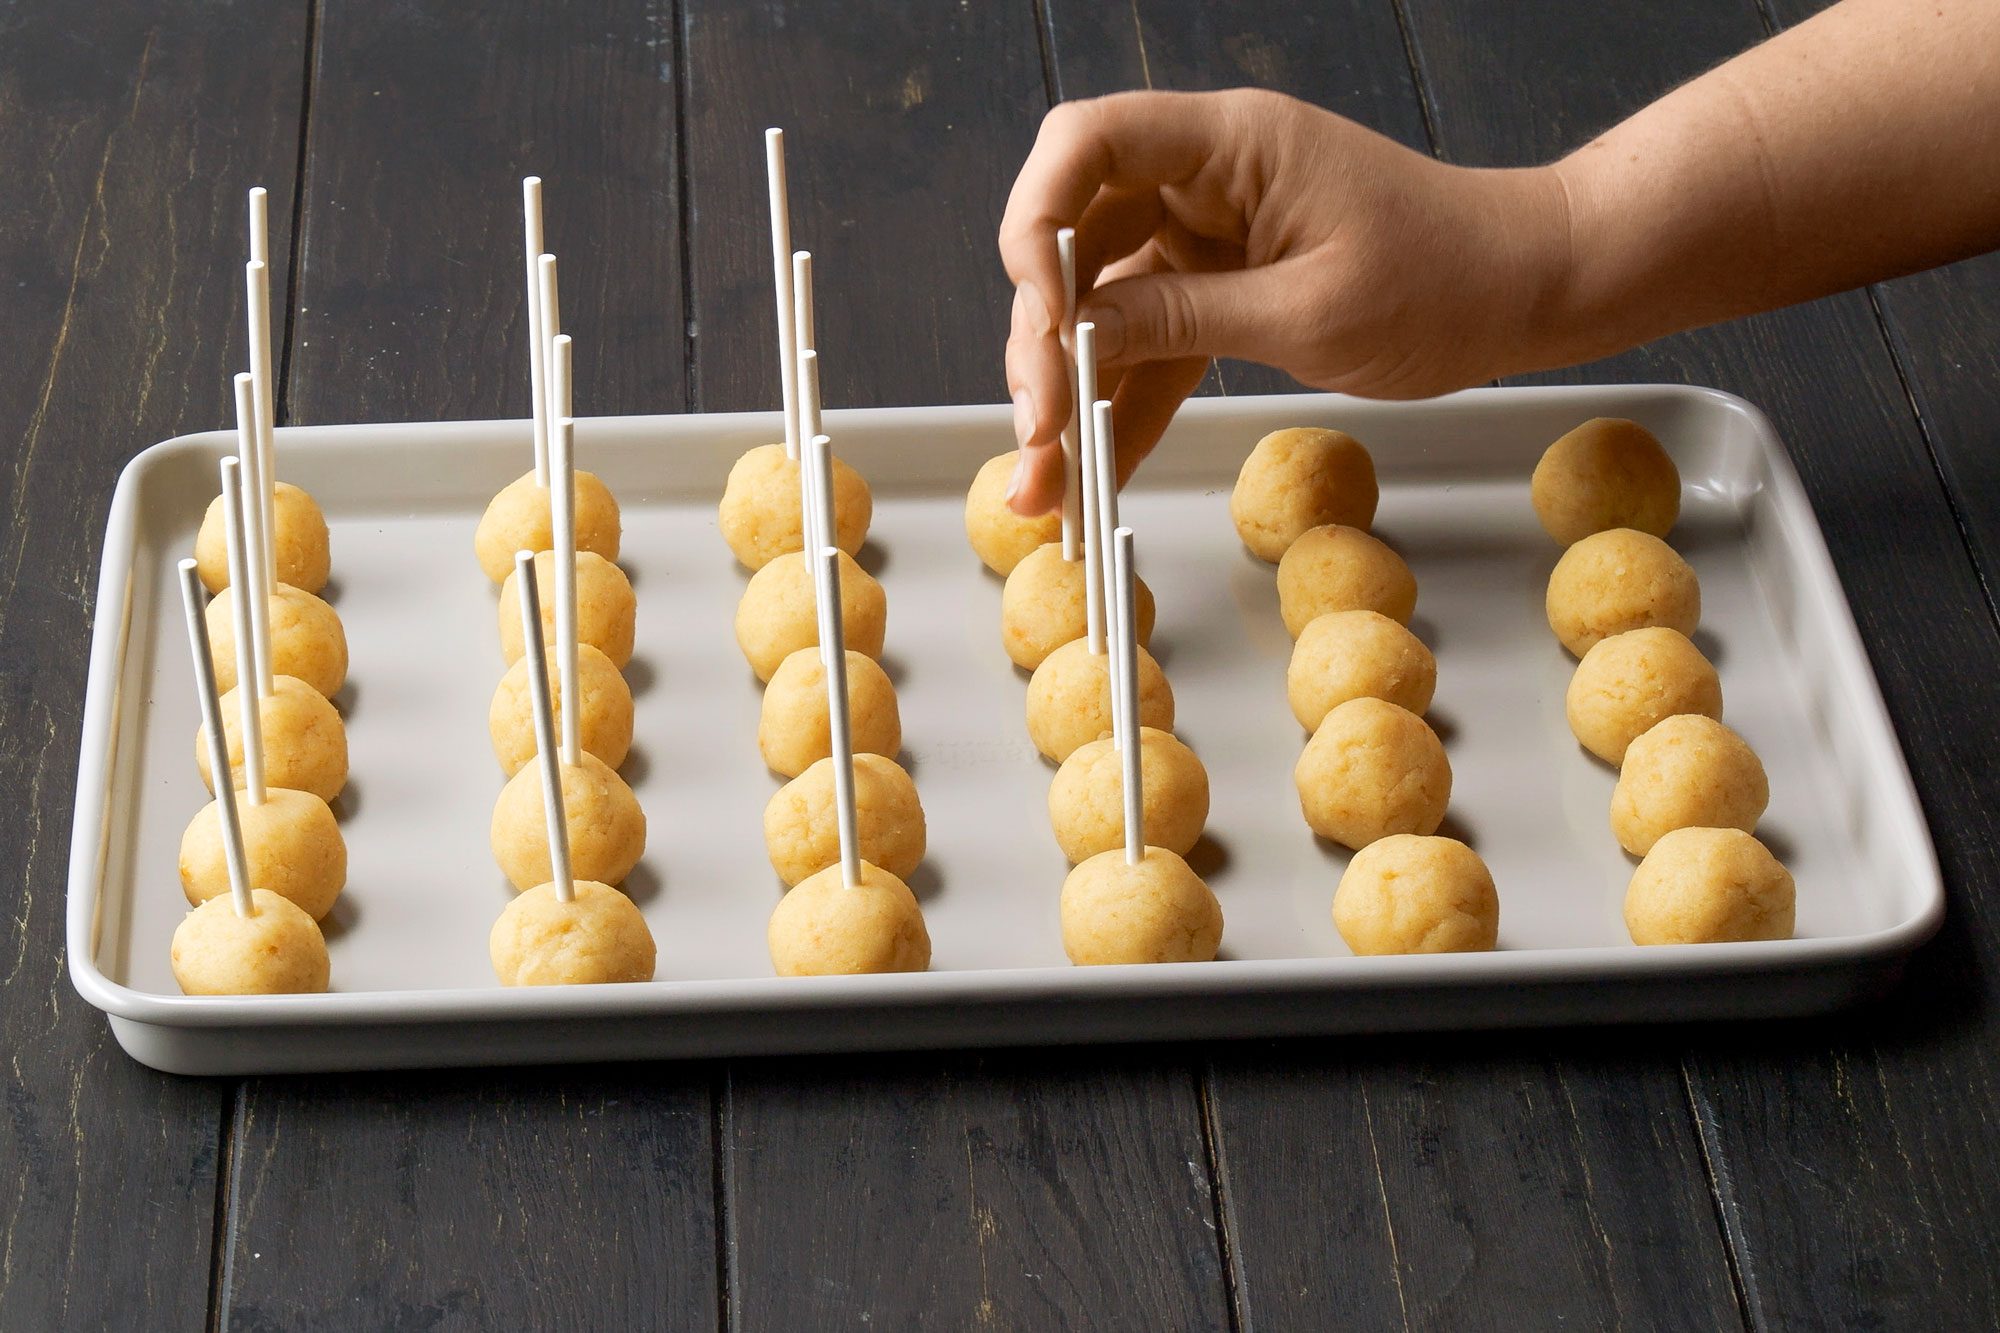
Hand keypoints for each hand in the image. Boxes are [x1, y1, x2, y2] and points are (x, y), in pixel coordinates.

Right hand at [998, 89, 1569, 514]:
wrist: (1525, 291)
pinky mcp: (1221, 289)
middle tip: (1040, 428)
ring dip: (1069, 390)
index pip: (1091, 142)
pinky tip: (1094, 476)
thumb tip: (1074, 336)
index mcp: (1231, 145)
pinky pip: (1150, 346)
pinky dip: (1121, 406)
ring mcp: (1206, 236)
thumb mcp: (1309, 312)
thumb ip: (1183, 319)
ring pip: (1101, 305)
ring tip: (1048, 481)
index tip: (1037, 310)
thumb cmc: (1447, 278)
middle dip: (1042, 337)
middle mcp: (1204, 180)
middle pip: (1077, 239)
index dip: (1038, 218)